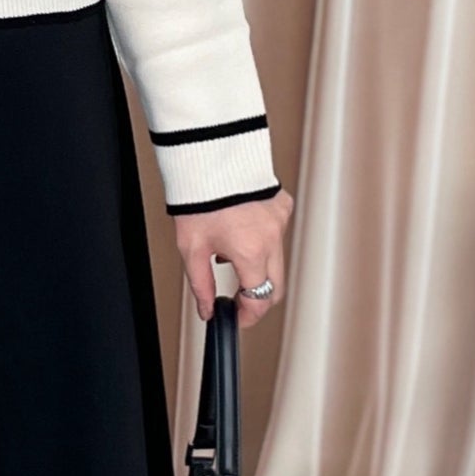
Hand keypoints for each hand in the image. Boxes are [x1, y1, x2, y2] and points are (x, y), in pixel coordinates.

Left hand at [173, 186, 292, 327]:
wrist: (210, 158)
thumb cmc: (199, 197)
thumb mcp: (192, 248)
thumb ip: (201, 284)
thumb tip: (207, 309)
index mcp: (251, 252)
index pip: (259, 300)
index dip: (247, 316)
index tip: (237, 318)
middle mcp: (272, 238)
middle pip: (275, 287)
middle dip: (257, 298)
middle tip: (238, 298)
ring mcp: (280, 221)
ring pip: (277, 260)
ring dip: (257, 266)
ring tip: (230, 251)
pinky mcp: (283, 206)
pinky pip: (277, 233)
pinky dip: (262, 239)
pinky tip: (242, 229)